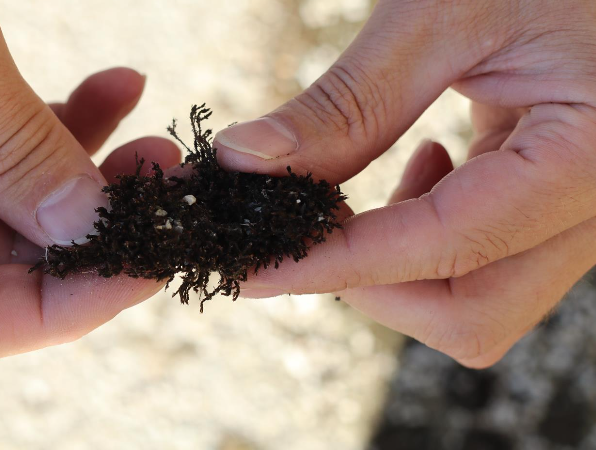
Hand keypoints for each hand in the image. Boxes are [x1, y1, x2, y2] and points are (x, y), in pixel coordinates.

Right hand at [0, 1, 179, 370]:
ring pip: (12, 210)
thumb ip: (13, 149)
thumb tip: (96, 229)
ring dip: (89, 181)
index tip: (140, 270)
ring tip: (157, 144)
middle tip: (166, 191)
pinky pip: (4, 147)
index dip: (53, 315)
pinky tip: (118, 88)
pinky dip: (63, 124)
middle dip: (91, 235)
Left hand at [215, 0, 595, 366]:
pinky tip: (427, 165)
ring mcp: (578, 215)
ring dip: (398, 265)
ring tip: (380, 181)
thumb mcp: (442, 14)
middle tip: (313, 224)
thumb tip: (244, 161)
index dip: (338, 265)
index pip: (445, 245)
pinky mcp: (554, 203)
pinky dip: (427, 239)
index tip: (255, 269)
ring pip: (476, 303)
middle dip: (373, 285)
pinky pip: (485, 263)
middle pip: (470, 313)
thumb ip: (348, 102)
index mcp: (589, 157)